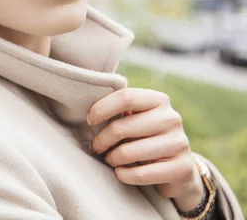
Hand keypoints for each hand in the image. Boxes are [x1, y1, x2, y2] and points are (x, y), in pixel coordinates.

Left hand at [87, 88, 203, 210]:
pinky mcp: (182, 168)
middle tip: (95, 147)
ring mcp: (179, 143)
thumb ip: (119, 110)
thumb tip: (89, 113)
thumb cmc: (145, 138)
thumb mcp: (135, 119)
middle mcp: (171, 118)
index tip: (89, 120)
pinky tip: (120, 172)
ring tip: (110, 159)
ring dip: (111, 159)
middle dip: (101, 140)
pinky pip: (140, 174)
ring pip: (128, 152)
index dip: (101, 109)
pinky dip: (123, 175)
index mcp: (158, 100)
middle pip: (121, 127)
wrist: (178, 168)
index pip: (125, 97)